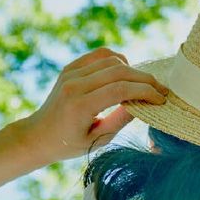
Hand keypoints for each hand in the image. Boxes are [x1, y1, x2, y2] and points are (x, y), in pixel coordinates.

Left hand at [18, 47, 168, 165]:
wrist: (38, 135)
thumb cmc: (69, 144)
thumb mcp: (98, 140)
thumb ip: (121, 120)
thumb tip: (144, 104)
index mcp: (79, 105)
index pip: (120, 90)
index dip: (146, 92)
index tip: (161, 99)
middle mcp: (74, 85)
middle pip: (120, 71)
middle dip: (145, 79)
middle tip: (161, 90)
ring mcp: (70, 73)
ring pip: (112, 60)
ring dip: (133, 70)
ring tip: (144, 85)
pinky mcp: (70, 67)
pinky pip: (100, 55)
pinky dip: (118, 61)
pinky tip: (126, 74)